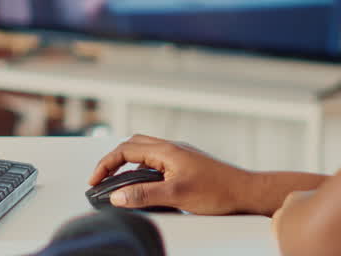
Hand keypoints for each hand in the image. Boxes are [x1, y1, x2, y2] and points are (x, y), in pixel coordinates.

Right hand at [88, 134, 254, 214]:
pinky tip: (146, 187)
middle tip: (102, 178)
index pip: (125, 150)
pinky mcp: (186, 164)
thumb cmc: (218, 191)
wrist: (246, 192)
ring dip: (128, 164)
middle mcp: (172, 148)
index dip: (105, 165)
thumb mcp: (176, 195)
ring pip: (145, 152)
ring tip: (119, 184)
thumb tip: (117, 195)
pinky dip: (143, 171)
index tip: (95, 180)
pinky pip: (157, 162)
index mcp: (166, 150)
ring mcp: (179, 155)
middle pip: (133, 145)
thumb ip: (144, 195)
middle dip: (113, 160)